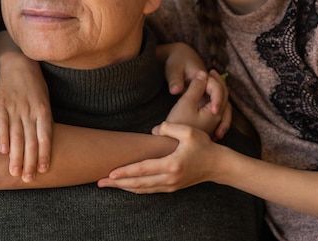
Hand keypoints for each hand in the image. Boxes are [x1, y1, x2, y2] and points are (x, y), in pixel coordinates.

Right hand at [0, 45, 52, 181]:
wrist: (18, 63)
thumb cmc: (35, 86)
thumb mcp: (44, 100)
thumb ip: (44, 120)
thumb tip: (44, 143)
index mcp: (43, 110)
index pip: (45, 137)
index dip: (44, 154)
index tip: (43, 170)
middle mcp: (29, 111)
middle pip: (30, 141)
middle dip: (29, 161)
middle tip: (28, 179)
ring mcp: (14, 108)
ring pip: (16, 136)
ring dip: (16, 156)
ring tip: (15, 172)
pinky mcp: (0, 104)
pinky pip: (1, 123)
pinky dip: (3, 137)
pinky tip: (3, 151)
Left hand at [97, 121, 217, 192]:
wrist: (218, 165)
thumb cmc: (204, 145)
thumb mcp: (188, 131)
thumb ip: (168, 127)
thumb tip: (152, 130)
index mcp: (172, 164)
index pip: (143, 169)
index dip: (125, 172)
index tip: (110, 173)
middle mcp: (170, 178)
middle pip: (138, 184)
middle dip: (118, 184)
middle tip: (100, 182)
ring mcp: (171, 185)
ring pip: (143, 189)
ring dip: (125, 188)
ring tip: (109, 185)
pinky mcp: (172, 187)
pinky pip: (150, 190)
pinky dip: (136, 189)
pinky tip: (127, 186)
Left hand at [158, 43, 229, 135]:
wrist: (178, 55)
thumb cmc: (176, 62)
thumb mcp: (174, 71)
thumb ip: (176, 81)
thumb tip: (175, 89)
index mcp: (206, 77)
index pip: (217, 90)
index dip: (217, 101)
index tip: (214, 111)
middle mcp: (210, 86)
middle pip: (224, 102)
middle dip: (223, 118)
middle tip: (218, 133)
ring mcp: (209, 93)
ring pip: (222, 108)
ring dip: (222, 122)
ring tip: (217, 137)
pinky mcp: (205, 98)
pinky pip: (215, 112)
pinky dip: (216, 123)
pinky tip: (211, 136)